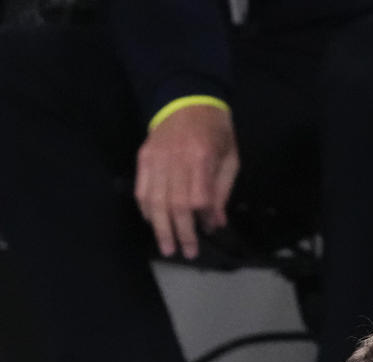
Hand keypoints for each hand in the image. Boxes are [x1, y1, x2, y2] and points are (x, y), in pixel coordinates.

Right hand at [135, 105, 239, 259]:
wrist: (187, 97)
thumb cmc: (215, 131)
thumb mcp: (230, 158)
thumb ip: (222, 191)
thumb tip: (215, 223)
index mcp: (201, 157)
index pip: (198, 198)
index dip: (202, 218)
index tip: (207, 229)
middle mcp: (176, 159)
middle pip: (175, 204)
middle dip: (181, 232)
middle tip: (186, 253)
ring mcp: (157, 158)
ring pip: (155, 200)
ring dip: (161, 228)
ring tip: (167, 247)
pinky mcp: (144, 157)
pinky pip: (142, 189)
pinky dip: (146, 208)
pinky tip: (153, 223)